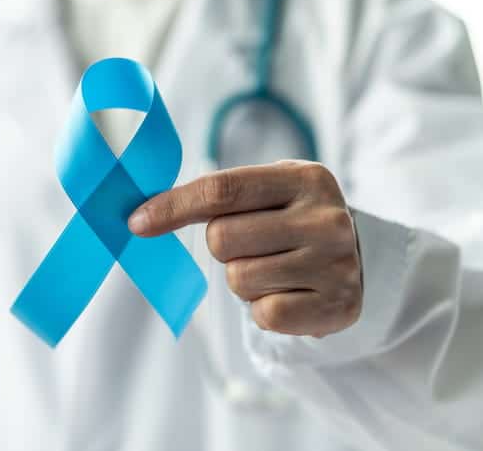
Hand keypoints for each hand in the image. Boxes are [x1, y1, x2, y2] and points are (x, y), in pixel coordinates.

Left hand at [128, 161, 361, 337]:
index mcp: (306, 178)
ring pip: (238, 279)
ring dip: (243, 278)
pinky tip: (289, 292)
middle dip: (223, 246)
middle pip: (222, 239)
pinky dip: (263, 307)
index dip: (173, 206)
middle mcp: (326, 219)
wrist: (355, 260)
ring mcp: (335, 264)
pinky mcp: (337, 306)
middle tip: (253, 244)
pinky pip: (263, 314)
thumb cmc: (292, 220)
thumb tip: (143, 213)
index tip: (136, 221)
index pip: (222, 190)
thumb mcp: (270, 190)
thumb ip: (218, 194)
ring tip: (275, 268)